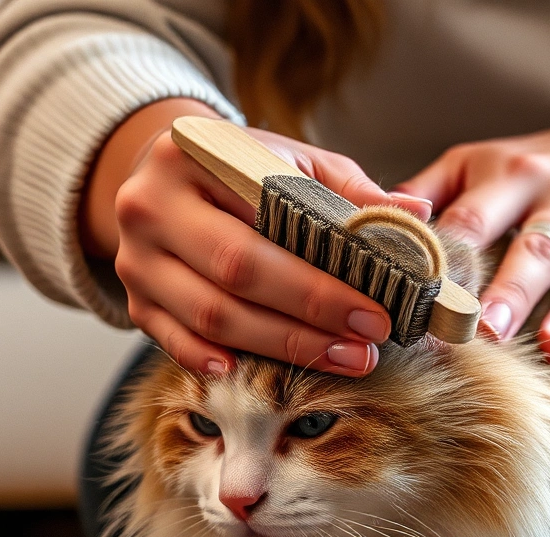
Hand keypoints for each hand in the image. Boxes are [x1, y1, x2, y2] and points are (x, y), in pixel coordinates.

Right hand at [81, 98, 433, 375]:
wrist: (163, 174)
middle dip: (311, 316)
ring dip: (282, 346)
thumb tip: (415, 216)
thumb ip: (348, 189)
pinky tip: (254, 371)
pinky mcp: (134, 298)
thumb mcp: (291, 159)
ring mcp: (136, 256)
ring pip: (210, 316)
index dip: (325, 271)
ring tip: (342, 358)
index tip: (378, 307)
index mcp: (193, 152)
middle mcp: (151, 203)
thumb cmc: (240, 170)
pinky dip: (214, 360)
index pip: (267, 217)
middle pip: (237, 272)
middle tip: (367, 342)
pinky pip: (173, 341)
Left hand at [397, 111, 549, 365]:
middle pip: (536, 249)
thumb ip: (429, 191)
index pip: (475, 219)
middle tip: (483, 331)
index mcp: (514, 177)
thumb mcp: (485, 160)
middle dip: (511, 291)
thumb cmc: (544, 165)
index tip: (419, 301)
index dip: (447, 260)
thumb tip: (365, 223)